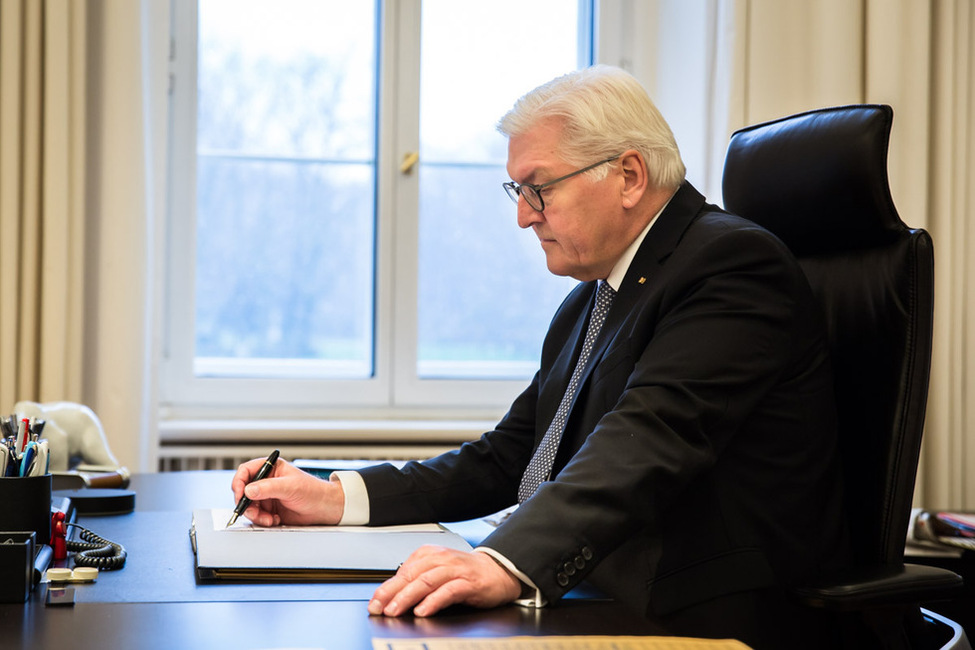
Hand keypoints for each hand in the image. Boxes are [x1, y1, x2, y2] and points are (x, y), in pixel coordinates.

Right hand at [230, 457, 343, 525]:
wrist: (324, 508)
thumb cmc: (313, 491)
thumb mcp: (290, 487)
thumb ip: (268, 488)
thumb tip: (248, 490)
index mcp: (271, 468)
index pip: (246, 471)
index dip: (239, 482)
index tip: (240, 494)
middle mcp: (267, 481)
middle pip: (244, 491)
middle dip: (246, 503)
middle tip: (253, 512)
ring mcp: (267, 496)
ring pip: (249, 506)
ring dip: (256, 515)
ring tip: (269, 519)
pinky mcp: (270, 510)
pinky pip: (257, 516)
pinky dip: (262, 520)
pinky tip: (275, 520)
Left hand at [368, 546, 522, 616]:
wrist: (498, 571)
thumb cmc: (466, 573)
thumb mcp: (438, 571)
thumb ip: (418, 580)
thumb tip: (392, 596)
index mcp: (430, 554)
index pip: (403, 571)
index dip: (386, 588)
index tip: (374, 603)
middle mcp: (441, 559)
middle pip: (411, 575)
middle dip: (391, 593)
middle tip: (379, 608)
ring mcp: (455, 570)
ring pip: (426, 582)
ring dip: (408, 597)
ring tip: (395, 610)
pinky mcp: (468, 583)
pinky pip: (448, 591)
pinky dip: (433, 601)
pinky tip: (423, 610)